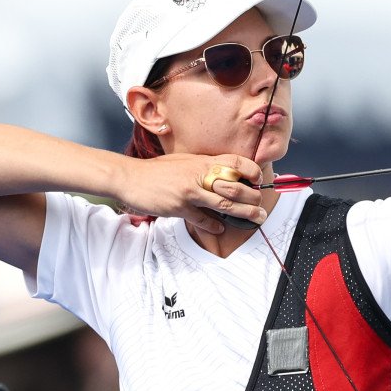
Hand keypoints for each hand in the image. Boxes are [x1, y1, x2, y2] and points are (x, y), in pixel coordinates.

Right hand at [119, 153, 269, 232]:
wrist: (129, 177)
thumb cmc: (157, 170)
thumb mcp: (184, 161)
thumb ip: (203, 167)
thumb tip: (222, 175)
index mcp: (202, 161)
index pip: (235, 162)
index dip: (251, 170)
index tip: (258, 180)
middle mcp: (198, 174)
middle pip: (235, 186)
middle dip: (252, 198)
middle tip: (261, 206)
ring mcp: (190, 191)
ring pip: (224, 204)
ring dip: (243, 213)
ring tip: (255, 218)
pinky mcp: (179, 206)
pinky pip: (202, 218)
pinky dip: (213, 225)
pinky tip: (220, 228)